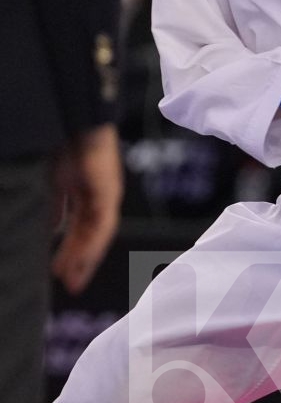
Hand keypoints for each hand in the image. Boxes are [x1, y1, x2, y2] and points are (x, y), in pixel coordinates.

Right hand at [50, 123, 122, 294]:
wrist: (71, 118)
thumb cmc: (60, 144)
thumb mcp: (50, 182)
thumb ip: (53, 206)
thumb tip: (49, 229)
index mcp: (83, 192)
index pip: (77, 228)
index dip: (69, 250)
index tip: (58, 272)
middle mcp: (97, 195)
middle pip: (89, 235)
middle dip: (78, 260)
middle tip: (70, 284)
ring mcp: (105, 193)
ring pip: (97, 234)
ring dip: (85, 258)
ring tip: (72, 279)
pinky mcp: (108, 190)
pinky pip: (102, 223)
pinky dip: (92, 244)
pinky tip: (81, 259)